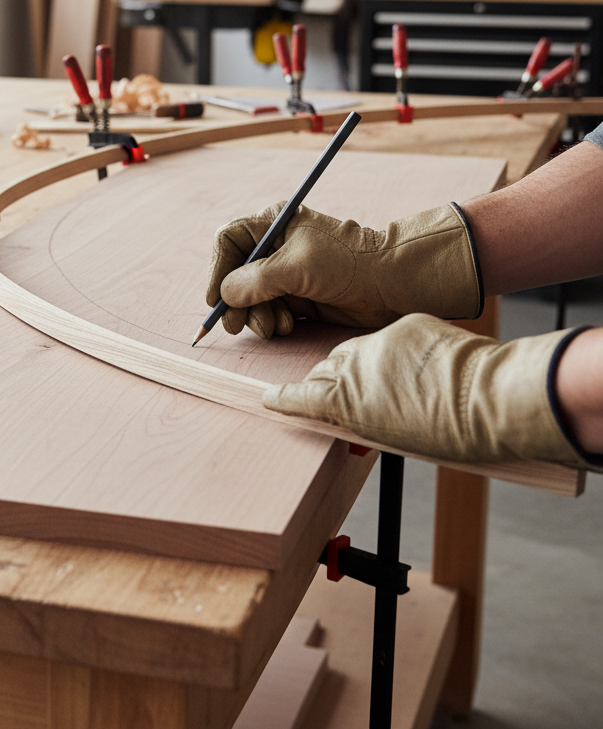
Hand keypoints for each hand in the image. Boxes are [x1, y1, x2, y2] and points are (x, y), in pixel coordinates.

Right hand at [206, 202, 481, 338]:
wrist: (393, 284)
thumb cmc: (349, 263)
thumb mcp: (296, 266)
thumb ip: (255, 281)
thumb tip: (226, 295)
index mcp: (273, 224)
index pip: (229, 242)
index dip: (218, 270)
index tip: (216, 299)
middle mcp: (276, 248)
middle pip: (236, 275)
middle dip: (236, 302)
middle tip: (237, 326)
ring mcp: (286, 273)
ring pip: (251, 298)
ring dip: (256, 316)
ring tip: (273, 325)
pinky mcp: (298, 297)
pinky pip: (269, 311)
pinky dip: (272, 322)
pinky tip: (287, 326)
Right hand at [263, 313, 591, 465]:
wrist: (491, 399)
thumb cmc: (449, 432)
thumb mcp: (390, 437)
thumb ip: (360, 420)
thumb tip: (351, 413)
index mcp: (346, 398)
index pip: (300, 395)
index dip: (285, 398)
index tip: (272, 398)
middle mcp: (355, 365)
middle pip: (328, 368)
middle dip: (331, 381)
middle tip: (345, 397)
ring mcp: (381, 341)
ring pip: (359, 350)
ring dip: (365, 365)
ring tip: (391, 384)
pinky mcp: (408, 324)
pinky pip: (393, 336)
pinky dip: (399, 350)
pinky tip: (420, 366)